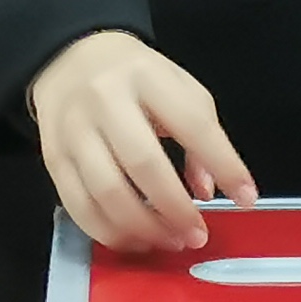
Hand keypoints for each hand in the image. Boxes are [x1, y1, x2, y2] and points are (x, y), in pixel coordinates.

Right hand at [27, 31, 256, 253]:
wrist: (69, 60)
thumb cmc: (136, 79)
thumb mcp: (178, 88)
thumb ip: (201, 135)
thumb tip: (208, 191)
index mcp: (147, 77)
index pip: (192, 123)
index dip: (224, 164)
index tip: (246, 198)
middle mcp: (105, 101)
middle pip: (142, 162)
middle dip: (175, 208)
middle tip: (197, 234)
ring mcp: (73, 130)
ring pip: (106, 192)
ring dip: (142, 227)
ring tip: (169, 241)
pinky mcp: (53, 158)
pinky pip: (79, 206)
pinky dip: (108, 232)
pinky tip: (134, 240)